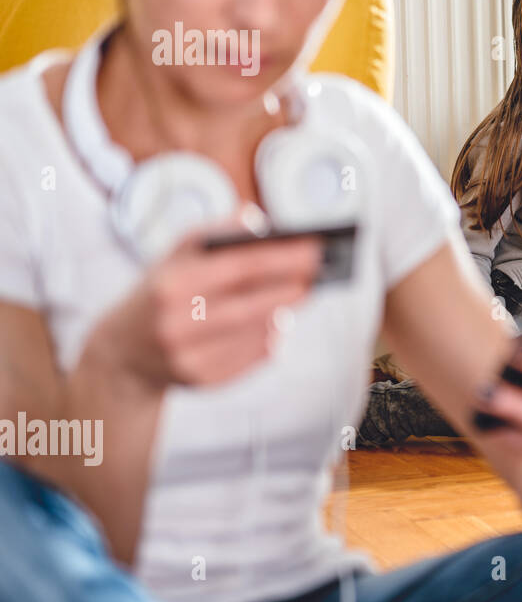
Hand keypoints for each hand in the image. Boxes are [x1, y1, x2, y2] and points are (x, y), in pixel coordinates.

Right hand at [83, 215, 321, 390]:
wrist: (121, 354)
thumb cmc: (157, 294)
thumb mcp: (171, 257)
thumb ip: (212, 233)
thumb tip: (257, 220)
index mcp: (170, 286)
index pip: (240, 269)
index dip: (283, 258)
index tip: (315, 247)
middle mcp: (177, 325)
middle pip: (253, 304)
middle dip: (293, 286)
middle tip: (319, 271)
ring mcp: (189, 358)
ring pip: (257, 332)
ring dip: (286, 310)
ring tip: (305, 290)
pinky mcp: (202, 381)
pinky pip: (252, 356)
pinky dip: (270, 336)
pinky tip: (279, 320)